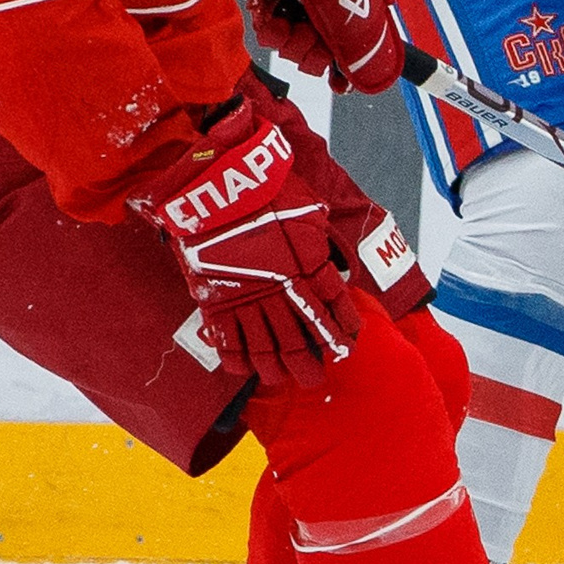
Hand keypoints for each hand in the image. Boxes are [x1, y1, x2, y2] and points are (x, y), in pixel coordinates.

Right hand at [136, 96, 362, 387]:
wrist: (224, 182)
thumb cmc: (272, 190)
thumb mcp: (310, 213)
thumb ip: (322, 245)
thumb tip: (335, 269)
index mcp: (309, 266)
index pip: (332, 309)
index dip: (341, 330)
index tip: (346, 347)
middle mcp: (282, 288)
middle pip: (300, 337)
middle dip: (309, 362)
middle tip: (315, 380)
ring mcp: (247, 295)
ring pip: (265, 344)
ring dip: (276, 366)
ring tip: (282, 380)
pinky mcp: (217, 297)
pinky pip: (227, 337)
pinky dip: (237, 357)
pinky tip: (244, 369)